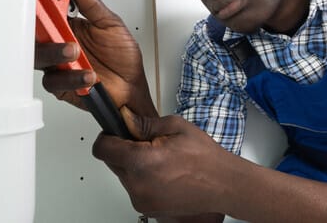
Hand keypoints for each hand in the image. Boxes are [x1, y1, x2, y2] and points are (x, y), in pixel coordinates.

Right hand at [35, 0, 156, 114]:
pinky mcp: (61, 84)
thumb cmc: (124, 58)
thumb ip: (92, 5)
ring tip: (74, 51)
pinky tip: (87, 74)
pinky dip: (70, 77)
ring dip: (55, 52)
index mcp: (72, 26)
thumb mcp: (112, 25)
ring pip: (40, 56)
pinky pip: (54, 80)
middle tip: (57, 26)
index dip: (45, 1)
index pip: (51, 10)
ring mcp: (60, 64)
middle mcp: (62, 43)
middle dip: (44, 27)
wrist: (131, 89)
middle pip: (38, 33)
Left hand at [92, 108, 228, 217]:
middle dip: (122, 148)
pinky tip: (161, 170)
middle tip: (144, 142)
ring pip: (122, 174)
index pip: (102, 149)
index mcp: (141, 161)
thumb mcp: (174, 127)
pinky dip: (141, 177)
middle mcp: (137, 185)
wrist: (223, 184)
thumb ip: (144, 123)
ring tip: (158, 157)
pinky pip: (134, 187)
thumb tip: (126, 118)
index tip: (115, 131)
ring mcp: (142, 200)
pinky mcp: (148, 209)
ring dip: (132, 163)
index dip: (107, 136)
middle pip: (111, 161)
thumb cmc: (204, 157)